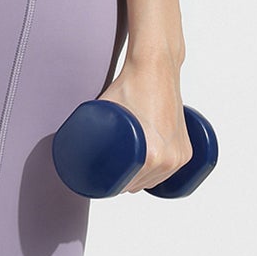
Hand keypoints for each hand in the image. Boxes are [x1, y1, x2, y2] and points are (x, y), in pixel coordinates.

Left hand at [97, 55, 190, 193]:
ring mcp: (181, 155)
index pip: (126, 185)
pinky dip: (160, 173)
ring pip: (156, 180)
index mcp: (152, 156)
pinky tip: (149, 173)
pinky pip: (171, 171)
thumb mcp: (103, 110)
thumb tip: (69, 141)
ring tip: (127, 169)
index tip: (101, 179)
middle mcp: (169, 159)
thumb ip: (88, 127)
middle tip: (110, 170)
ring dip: (143, 179)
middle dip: (125, 182)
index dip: (111, 186)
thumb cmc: (130, 86)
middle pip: (140, 184)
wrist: (156, 69)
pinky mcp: (187, 148)